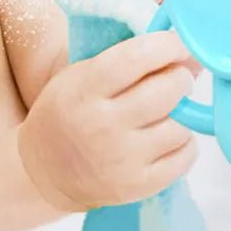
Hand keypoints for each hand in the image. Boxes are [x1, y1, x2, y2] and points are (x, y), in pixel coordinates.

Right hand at [18, 32, 197, 209]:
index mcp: (84, 89)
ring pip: (180, 125)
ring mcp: (122, 159)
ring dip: (184, 110)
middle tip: (177, 74)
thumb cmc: (67, 110)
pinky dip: (185, 141)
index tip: (176, 43)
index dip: (166, 44)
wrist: (45, 170)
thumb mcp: (80, 73)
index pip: (137, 57)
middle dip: (181, 76)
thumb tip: (181, 45)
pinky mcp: (137, 187)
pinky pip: (184, 157)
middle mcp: (103, 125)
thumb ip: (123, 56)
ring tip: (170, 106)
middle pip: (166, 91)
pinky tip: (169, 134)